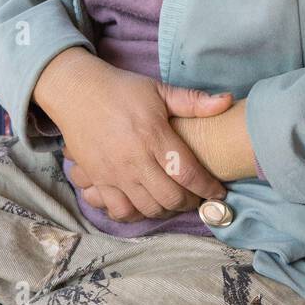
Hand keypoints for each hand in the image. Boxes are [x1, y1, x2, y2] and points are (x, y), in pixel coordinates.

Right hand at [32, 48, 232, 223]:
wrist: (76, 92)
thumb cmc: (122, 89)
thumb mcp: (159, 90)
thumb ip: (193, 101)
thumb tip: (228, 101)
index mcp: (154, 135)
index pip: (187, 172)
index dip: (208, 187)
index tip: (219, 193)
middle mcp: (135, 159)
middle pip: (171, 197)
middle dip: (191, 202)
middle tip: (199, 198)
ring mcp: (114, 173)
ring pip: (148, 208)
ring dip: (167, 210)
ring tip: (176, 202)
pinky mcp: (98, 180)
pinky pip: (120, 211)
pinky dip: (137, 214)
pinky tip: (147, 205)